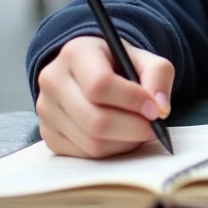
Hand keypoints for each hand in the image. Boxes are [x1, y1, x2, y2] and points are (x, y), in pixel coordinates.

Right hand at [35, 36, 174, 157]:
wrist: (90, 71)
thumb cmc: (119, 64)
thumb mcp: (144, 59)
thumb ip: (158, 76)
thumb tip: (160, 109)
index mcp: (76, 53)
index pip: (99, 84)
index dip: (131, 101)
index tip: (155, 109)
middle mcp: (53, 80)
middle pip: (94, 119)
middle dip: (132, 128)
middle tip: (153, 128)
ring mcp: (46, 110)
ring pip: (90, 142)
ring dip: (124, 142)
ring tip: (139, 131)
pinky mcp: (48, 134)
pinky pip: (83, 155)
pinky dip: (110, 151)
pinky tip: (121, 137)